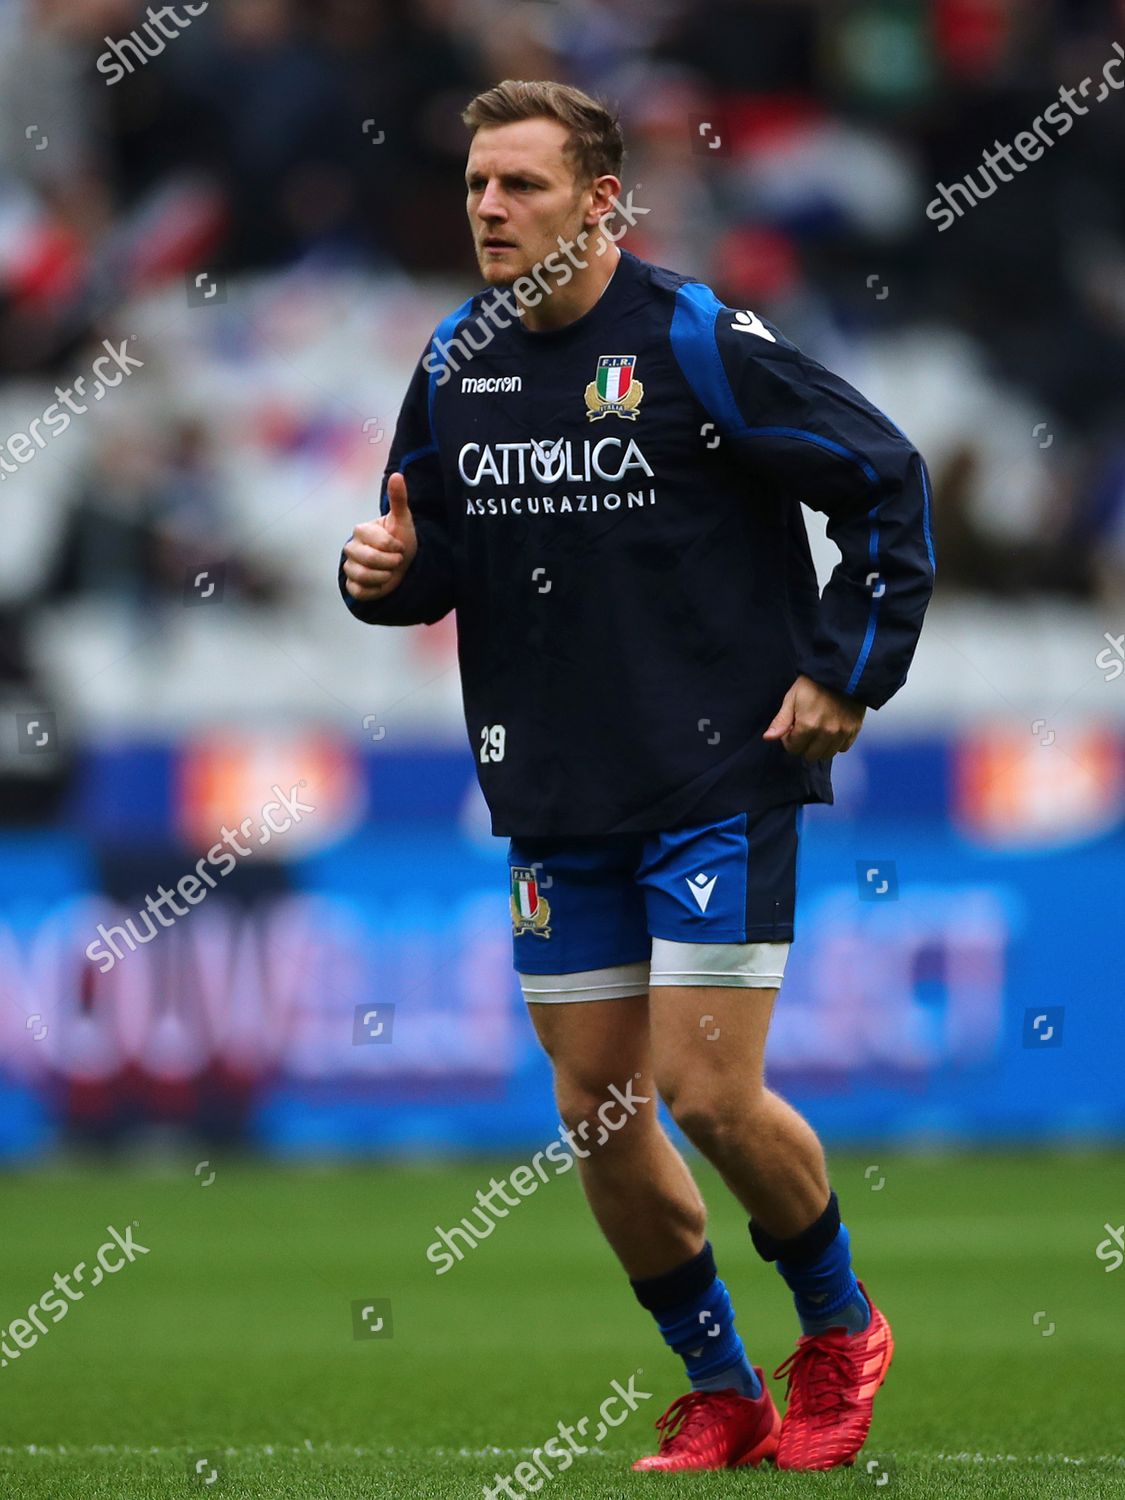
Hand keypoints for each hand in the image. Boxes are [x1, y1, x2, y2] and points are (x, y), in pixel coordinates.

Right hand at [343, 472, 417, 601]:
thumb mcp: (403, 520)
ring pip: (362, 576)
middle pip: (368, 559)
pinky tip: (383, 583)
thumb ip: (398, 499)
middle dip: (390, 562)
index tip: (400, 547)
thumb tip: (397, 475)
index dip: (392, 546)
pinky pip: (360, 591)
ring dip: (384, 576)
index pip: (375, 540)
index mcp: (361, 531)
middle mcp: (351, 548)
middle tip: (399, 561)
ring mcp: (350, 567)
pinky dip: (376, 590)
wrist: (403, 565)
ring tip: (391, 572)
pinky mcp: (352, 585)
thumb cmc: (401, 540)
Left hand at [762, 674, 865, 762]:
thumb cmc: (813, 683)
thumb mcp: (792, 698)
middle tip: (804, 730)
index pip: (794, 749)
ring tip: (818, 731)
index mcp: (808, 725)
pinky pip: (843, 748)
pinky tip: (831, 731)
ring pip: (827, 755)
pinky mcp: (854, 730)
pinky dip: (836, 743)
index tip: (792, 728)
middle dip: (804, 746)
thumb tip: (768, 738)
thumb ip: (781, 721)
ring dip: (820, 747)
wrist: (841, 672)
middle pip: (810, 756)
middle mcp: (826, 733)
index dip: (789, 740)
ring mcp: (842, 732)